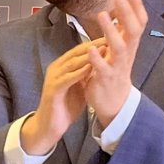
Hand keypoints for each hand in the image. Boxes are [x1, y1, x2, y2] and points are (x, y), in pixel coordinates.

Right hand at [20, 39, 104, 154]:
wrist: (50, 126)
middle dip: (94, 45)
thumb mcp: (80, 87)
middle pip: (76, 52)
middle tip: (110, 37)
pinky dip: (79, 73)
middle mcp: (56, 68)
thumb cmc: (65, 107)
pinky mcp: (53, 89)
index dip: (96, 43)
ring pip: (72, 63)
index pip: (80, 50)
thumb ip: (88, 75)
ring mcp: (53, 78)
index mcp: (63, 66)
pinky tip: (90, 68)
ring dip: (88, 56)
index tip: (112, 37)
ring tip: (104, 49)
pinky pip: (67, 78)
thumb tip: (104, 65)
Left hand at [86, 0, 147, 126]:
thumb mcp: (121, 49)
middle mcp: (127, 54)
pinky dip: (96, 58)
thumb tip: (122, 6)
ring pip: (119, 48)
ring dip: (111, 31)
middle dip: (127, 13)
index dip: (136, 7)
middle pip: (132, 31)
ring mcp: (117, 67)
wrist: (114, 103)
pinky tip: (90, 48)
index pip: (138, 23)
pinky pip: (102, 68)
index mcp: (130, 45)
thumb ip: (121, 30)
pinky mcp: (106, 80)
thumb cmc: (115, 71)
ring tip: (102, 14)